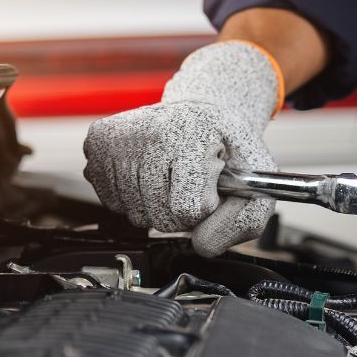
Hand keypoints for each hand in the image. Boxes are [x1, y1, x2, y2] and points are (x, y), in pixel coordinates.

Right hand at [83, 41, 281, 255]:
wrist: (203, 111)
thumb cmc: (229, 148)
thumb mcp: (258, 181)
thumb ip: (244, 222)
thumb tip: (201, 244)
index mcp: (193, 135)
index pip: (189, 210)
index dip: (206, 208)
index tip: (212, 183)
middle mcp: (151, 130)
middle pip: (161, 217)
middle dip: (181, 211)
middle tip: (191, 181)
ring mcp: (120, 137)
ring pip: (136, 215)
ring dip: (158, 206)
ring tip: (172, 176)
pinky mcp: (98, 143)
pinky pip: (113, 203)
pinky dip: (135, 199)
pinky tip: (150, 174)